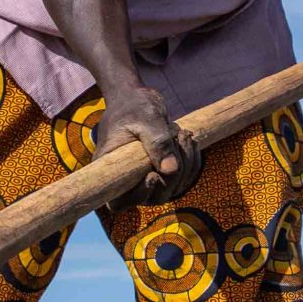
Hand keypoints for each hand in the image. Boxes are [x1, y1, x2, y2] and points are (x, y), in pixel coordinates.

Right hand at [95, 86, 200, 205]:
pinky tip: (188, 141)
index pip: (118, 202)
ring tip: (183, 135)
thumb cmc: (134, 105)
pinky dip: (191, 163)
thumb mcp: (146, 117)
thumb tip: (171, 170)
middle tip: (178, 139)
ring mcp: (145, 179)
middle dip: (172, 175)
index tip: (153, 176)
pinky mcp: (162, 174)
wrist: (137, 99)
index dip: (138, 196)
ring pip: (171, 190)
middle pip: (153, 198)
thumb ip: (158, 141)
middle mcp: (127, 180)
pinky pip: (182, 180)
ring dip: (185, 166)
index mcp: (111, 168)